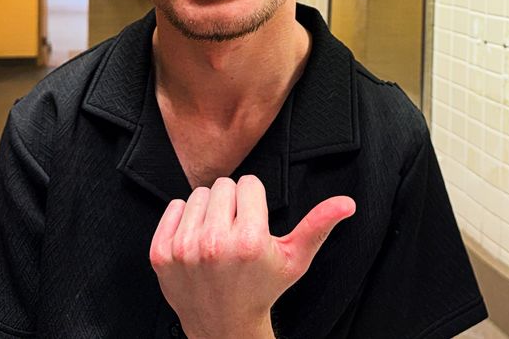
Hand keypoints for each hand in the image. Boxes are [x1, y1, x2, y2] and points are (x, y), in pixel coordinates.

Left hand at [150, 175, 355, 338]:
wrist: (223, 325)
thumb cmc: (262, 288)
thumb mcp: (296, 259)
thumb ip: (319, 225)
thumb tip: (347, 203)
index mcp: (249, 239)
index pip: (249, 183)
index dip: (255, 200)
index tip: (254, 221)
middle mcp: (214, 242)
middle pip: (223, 185)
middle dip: (232, 203)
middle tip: (236, 229)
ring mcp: (184, 248)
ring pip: (197, 194)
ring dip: (208, 210)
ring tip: (217, 235)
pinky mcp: (161, 253)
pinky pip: (173, 207)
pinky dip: (183, 218)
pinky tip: (196, 239)